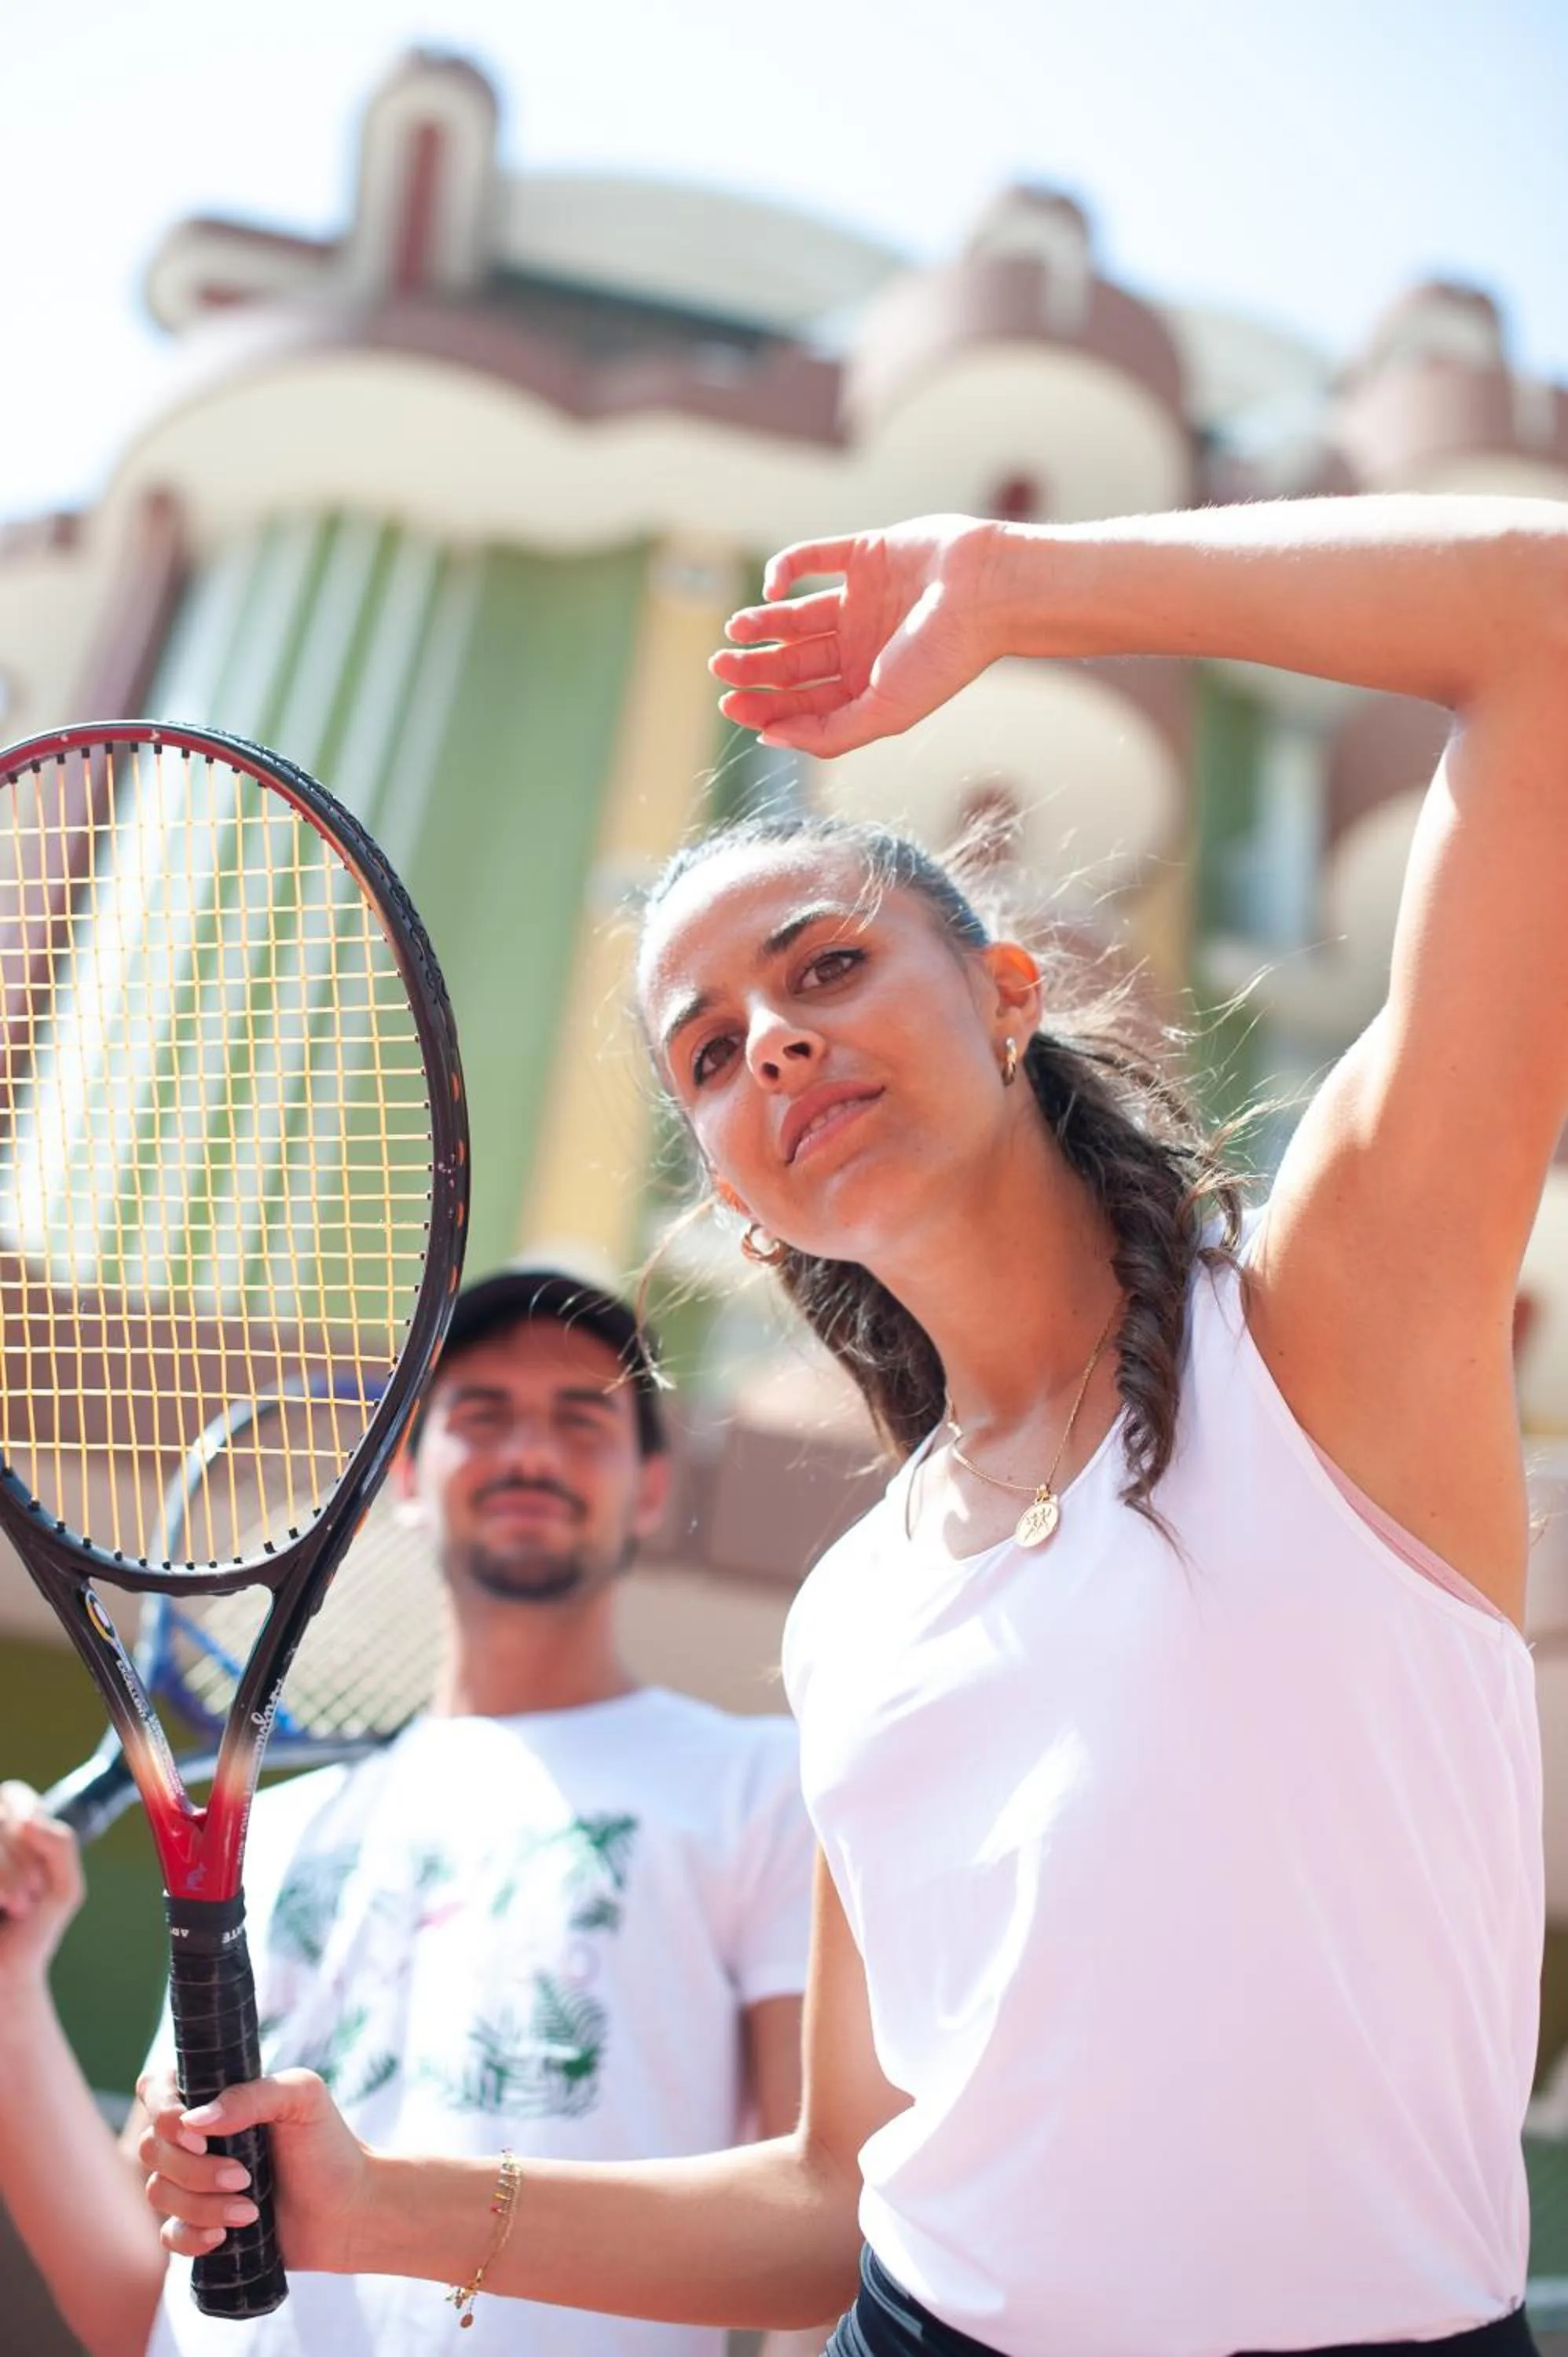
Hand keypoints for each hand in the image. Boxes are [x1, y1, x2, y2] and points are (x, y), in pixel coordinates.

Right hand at [0, 1781, 84, 1986]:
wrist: (4, 1982)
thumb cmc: (30, 1934)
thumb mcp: (64, 1888)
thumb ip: (62, 1844)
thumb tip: (27, 1820)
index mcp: (7, 1832)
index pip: (12, 1795)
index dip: (28, 1824)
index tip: (39, 1874)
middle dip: (14, 1859)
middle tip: (23, 1902)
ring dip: (3, 1870)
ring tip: (11, 1907)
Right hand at [137, 2066, 370, 2274]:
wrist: (348, 2209)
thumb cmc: (327, 2144)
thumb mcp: (303, 2098)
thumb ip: (253, 2096)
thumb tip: (195, 2120)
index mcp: (216, 2097)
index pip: (156, 2090)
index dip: (163, 2111)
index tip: (197, 2134)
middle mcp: (197, 2138)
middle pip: (151, 2148)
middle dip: (194, 2169)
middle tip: (244, 2177)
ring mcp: (194, 2182)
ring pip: (158, 2192)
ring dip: (201, 2206)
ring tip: (250, 2210)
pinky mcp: (199, 2224)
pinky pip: (169, 2234)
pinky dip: (192, 2237)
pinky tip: (225, 2236)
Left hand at [710, 516, 1005, 757]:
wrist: (987, 590)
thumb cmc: (944, 658)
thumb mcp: (886, 712)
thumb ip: (830, 734)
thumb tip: (770, 739)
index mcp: (866, 689)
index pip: (802, 703)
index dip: (763, 706)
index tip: (731, 704)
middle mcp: (860, 648)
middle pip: (792, 663)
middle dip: (755, 667)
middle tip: (721, 665)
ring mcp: (861, 601)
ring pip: (794, 615)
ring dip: (761, 623)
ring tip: (736, 630)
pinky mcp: (864, 556)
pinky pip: (813, 559)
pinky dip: (785, 569)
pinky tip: (773, 587)